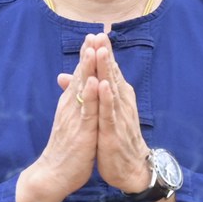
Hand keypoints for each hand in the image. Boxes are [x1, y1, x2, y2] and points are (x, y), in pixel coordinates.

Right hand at [24, 37, 103, 201]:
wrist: (52, 174)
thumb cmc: (64, 149)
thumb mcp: (70, 123)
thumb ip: (73, 105)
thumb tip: (73, 90)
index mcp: (70, 104)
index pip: (81, 75)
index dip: (87, 56)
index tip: (93, 36)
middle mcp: (70, 106)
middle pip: (81, 75)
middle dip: (88, 54)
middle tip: (94, 32)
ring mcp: (75, 117)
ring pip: (83, 88)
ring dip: (88, 67)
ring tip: (93, 48)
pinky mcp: (81, 130)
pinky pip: (87, 110)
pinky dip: (92, 95)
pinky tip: (96, 81)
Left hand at [93, 35, 152, 193]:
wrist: (130, 167)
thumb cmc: (115, 138)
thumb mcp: (101, 112)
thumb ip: (89, 91)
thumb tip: (72, 75)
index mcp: (117, 96)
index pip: (109, 71)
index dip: (103, 53)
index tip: (96, 34)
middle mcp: (121, 102)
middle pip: (112, 74)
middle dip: (106, 54)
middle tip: (100, 34)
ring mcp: (119, 115)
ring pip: (112, 88)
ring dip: (107, 70)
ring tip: (102, 51)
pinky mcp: (114, 130)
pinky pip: (110, 111)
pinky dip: (107, 98)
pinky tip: (103, 85)